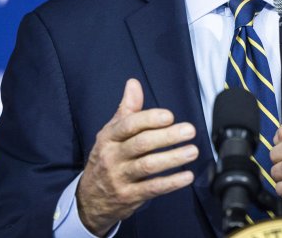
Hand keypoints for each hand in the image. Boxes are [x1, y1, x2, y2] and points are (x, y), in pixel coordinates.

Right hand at [76, 79, 197, 234]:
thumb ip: (126, 109)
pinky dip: (171, 182)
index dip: (149, 119)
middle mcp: (112, 157)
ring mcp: (119, 178)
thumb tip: (133, 83)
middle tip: (189, 130)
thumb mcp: (110, 133)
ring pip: (148, 166)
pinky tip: (187, 176)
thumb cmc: (106, 158)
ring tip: (192, 151)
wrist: (89, 199)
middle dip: (167, 136)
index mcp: (108, 138)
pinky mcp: (129, 196)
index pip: (128, 125)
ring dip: (173, 158)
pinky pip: (152, 188)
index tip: (169, 116)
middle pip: (141, 144)